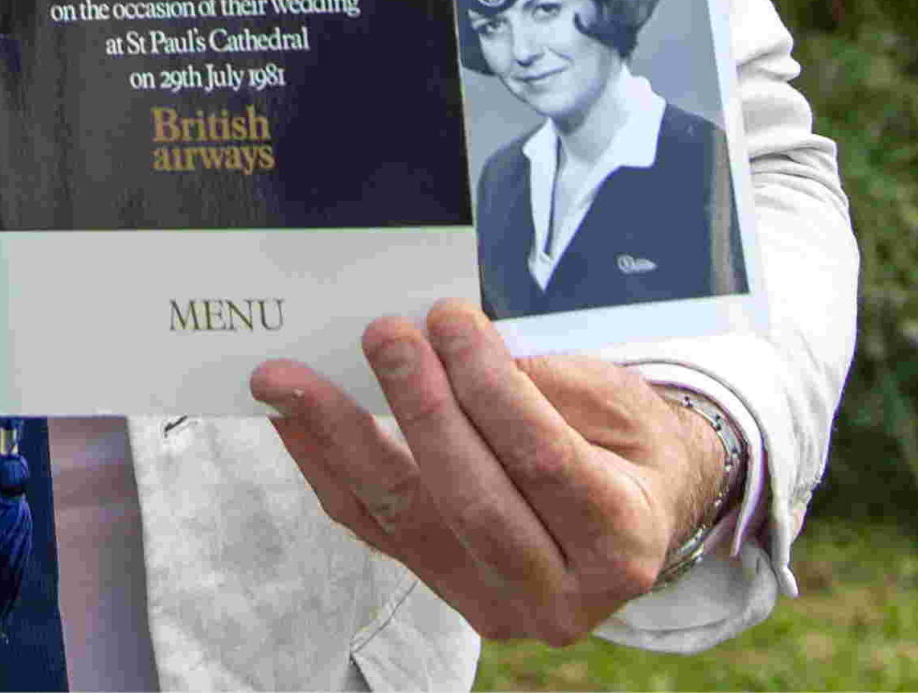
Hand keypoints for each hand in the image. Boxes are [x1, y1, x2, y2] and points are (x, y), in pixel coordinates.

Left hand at [251, 300, 726, 647]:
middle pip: (471, 501)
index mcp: (620, 541)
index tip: (450, 317)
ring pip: (405, 519)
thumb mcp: (616, 402)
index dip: (492, 387)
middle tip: (383, 333)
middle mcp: (559, 595)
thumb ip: (545, 383)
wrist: (632, 509)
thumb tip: (449, 341)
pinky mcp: (439, 585)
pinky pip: (371, 525)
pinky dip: (324, 463)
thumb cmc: (624, 441)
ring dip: (339, 439)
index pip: (544, 461)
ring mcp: (492, 601)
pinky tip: (288, 414)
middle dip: (419, 408)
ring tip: (285, 379)